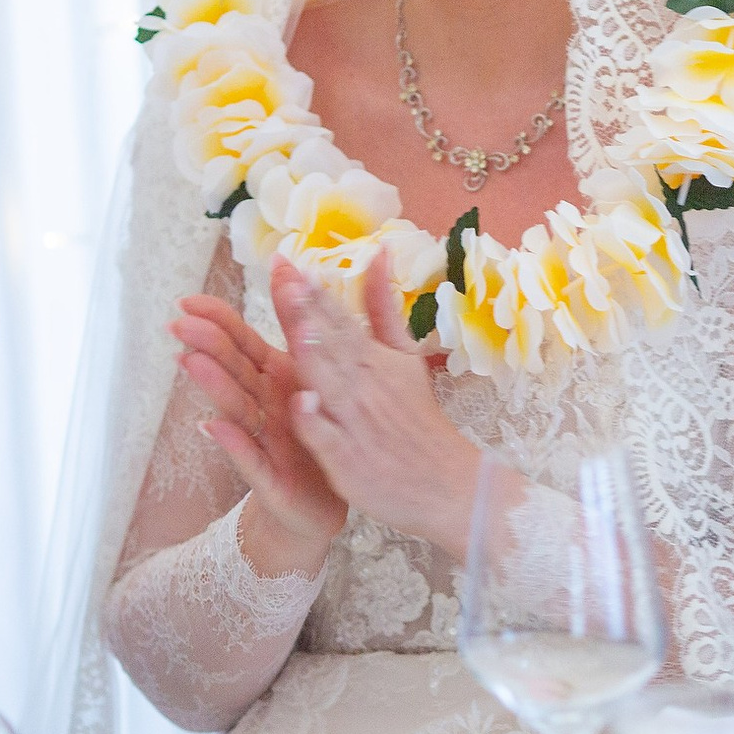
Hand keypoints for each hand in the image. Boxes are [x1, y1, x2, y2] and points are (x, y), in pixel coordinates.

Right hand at [170, 295, 346, 576]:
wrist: (325, 505)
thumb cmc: (319, 439)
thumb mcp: (320, 383)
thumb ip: (307, 341)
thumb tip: (296, 289)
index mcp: (278, 380)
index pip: (244, 343)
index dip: (221, 320)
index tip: (190, 299)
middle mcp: (264, 406)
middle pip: (233, 370)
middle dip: (207, 345)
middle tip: (180, 323)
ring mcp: (262, 441)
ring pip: (236, 408)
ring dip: (213, 385)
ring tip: (189, 361)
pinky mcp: (270, 478)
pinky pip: (251, 458)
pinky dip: (232, 442)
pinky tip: (210, 427)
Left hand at [272, 253, 485, 560]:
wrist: (447, 482)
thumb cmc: (417, 417)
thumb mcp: (405, 356)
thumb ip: (383, 307)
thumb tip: (380, 251)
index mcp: (377, 359)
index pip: (343, 321)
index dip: (317, 294)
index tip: (293, 265)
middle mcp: (366, 385)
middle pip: (333, 345)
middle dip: (309, 314)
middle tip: (286, 283)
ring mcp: (357, 422)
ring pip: (331, 385)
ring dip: (315, 358)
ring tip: (298, 330)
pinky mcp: (350, 459)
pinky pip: (329, 438)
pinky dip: (316, 421)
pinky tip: (302, 404)